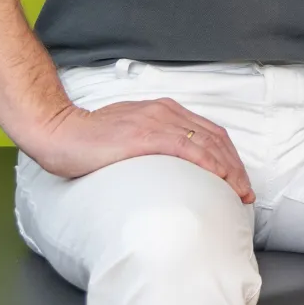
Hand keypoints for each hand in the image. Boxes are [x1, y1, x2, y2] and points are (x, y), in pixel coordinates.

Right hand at [26, 99, 253, 202]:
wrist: (58, 132)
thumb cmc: (87, 139)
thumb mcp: (130, 135)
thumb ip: (152, 144)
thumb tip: (169, 169)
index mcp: (164, 112)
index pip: (209, 133)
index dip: (229, 157)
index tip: (239, 180)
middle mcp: (166, 112)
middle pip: (215, 139)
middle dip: (236, 167)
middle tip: (246, 192)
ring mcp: (156, 121)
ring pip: (207, 143)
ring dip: (229, 169)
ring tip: (239, 192)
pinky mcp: (144, 134)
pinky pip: (186, 147)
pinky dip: (208, 163)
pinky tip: (219, 178)